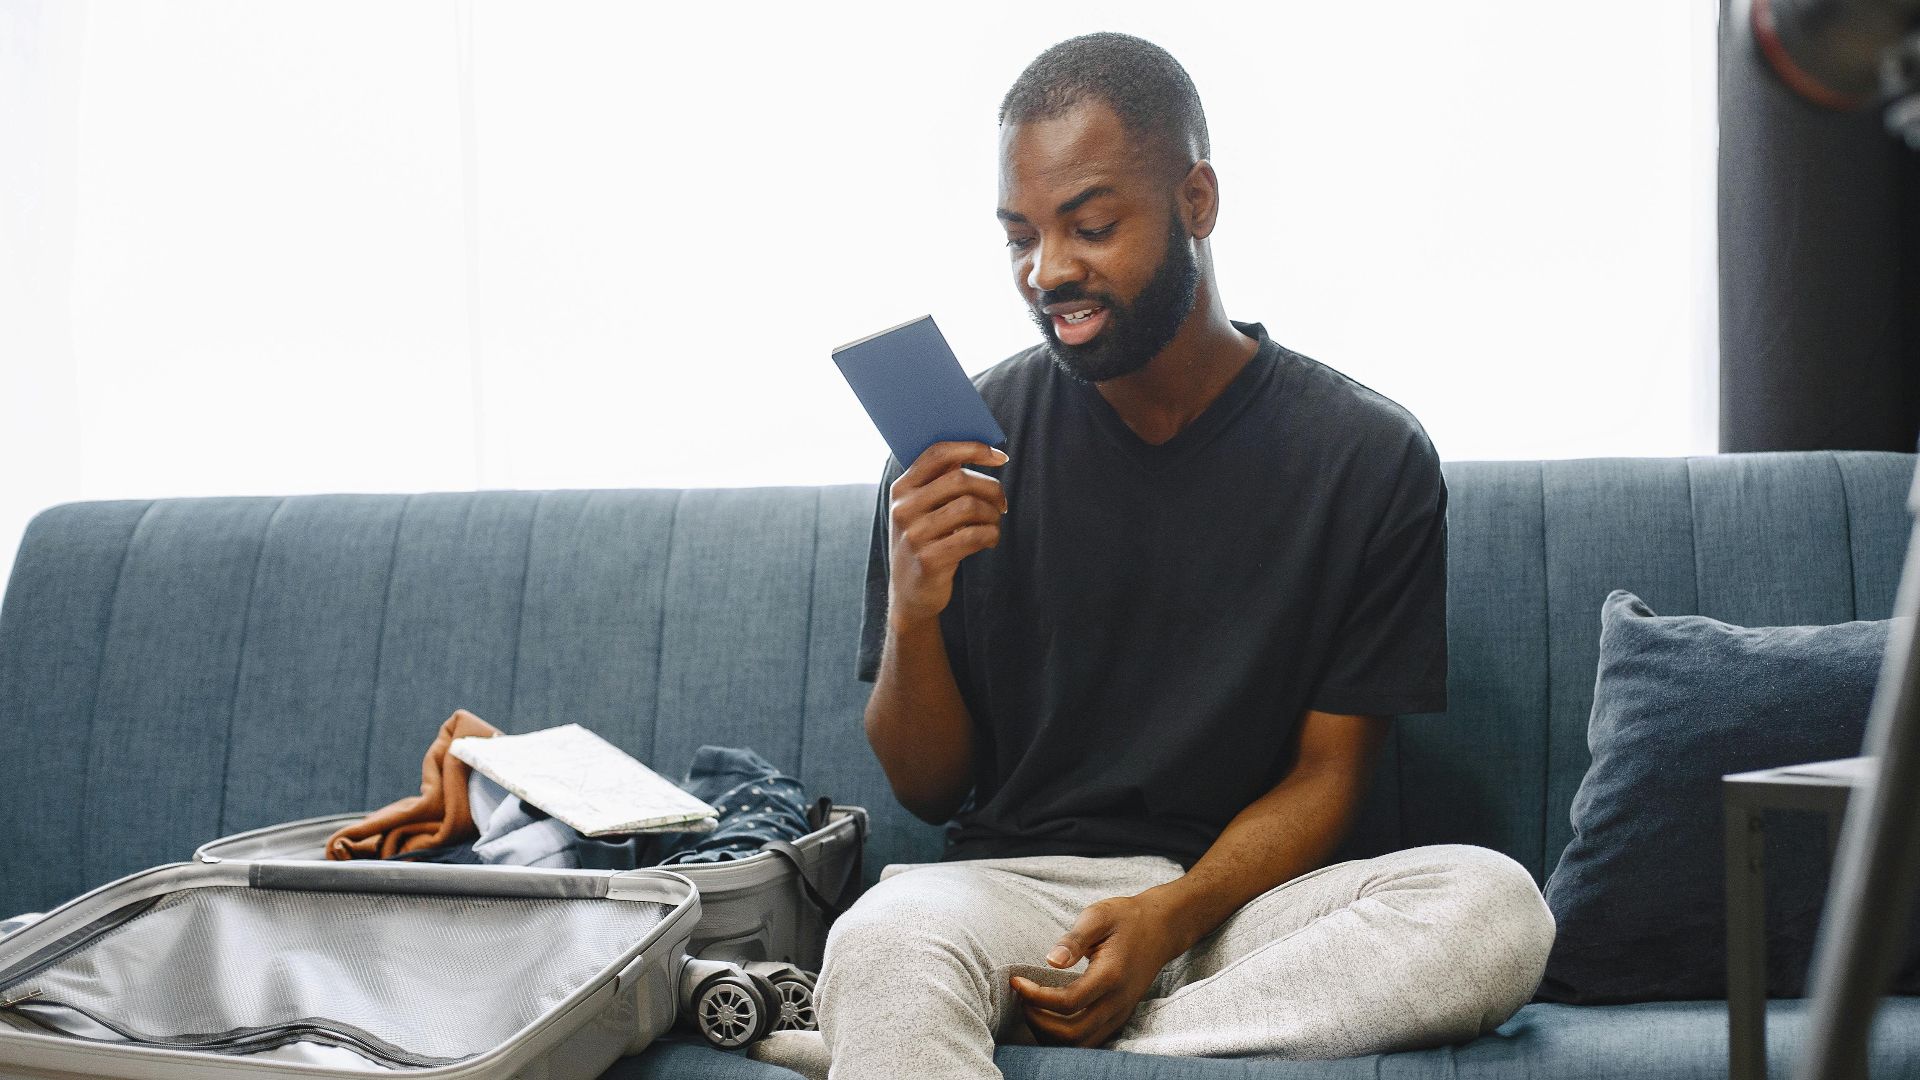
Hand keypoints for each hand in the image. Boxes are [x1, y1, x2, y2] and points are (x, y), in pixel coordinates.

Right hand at [887, 441, 1008, 624]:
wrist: (911, 593)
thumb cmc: (926, 541)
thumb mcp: (923, 509)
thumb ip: (942, 481)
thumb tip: (981, 450)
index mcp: (901, 488)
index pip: (938, 453)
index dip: (973, 448)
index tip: (1000, 457)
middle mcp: (903, 508)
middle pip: (960, 479)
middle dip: (991, 489)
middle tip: (1002, 503)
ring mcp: (914, 535)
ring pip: (970, 507)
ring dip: (992, 515)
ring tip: (994, 524)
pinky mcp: (929, 559)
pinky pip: (973, 536)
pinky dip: (991, 535)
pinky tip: (990, 540)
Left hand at [1010, 893, 1186, 1047]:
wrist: (1161, 928)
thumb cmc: (1126, 918)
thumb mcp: (1098, 916)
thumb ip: (1074, 939)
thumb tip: (1050, 960)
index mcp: (1111, 975)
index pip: (1067, 1002)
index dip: (1035, 996)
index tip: (1016, 981)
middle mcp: (1118, 1001)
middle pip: (1072, 1033)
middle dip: (1038, 1021)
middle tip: (1022, 998)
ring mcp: (1120, 1013)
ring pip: (1080, 1044)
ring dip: (1049, 1034)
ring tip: (1032, 1008)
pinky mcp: (1119, 1017)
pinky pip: (1089, 1041)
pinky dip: (1064, 1038)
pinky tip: (1049, 1016)